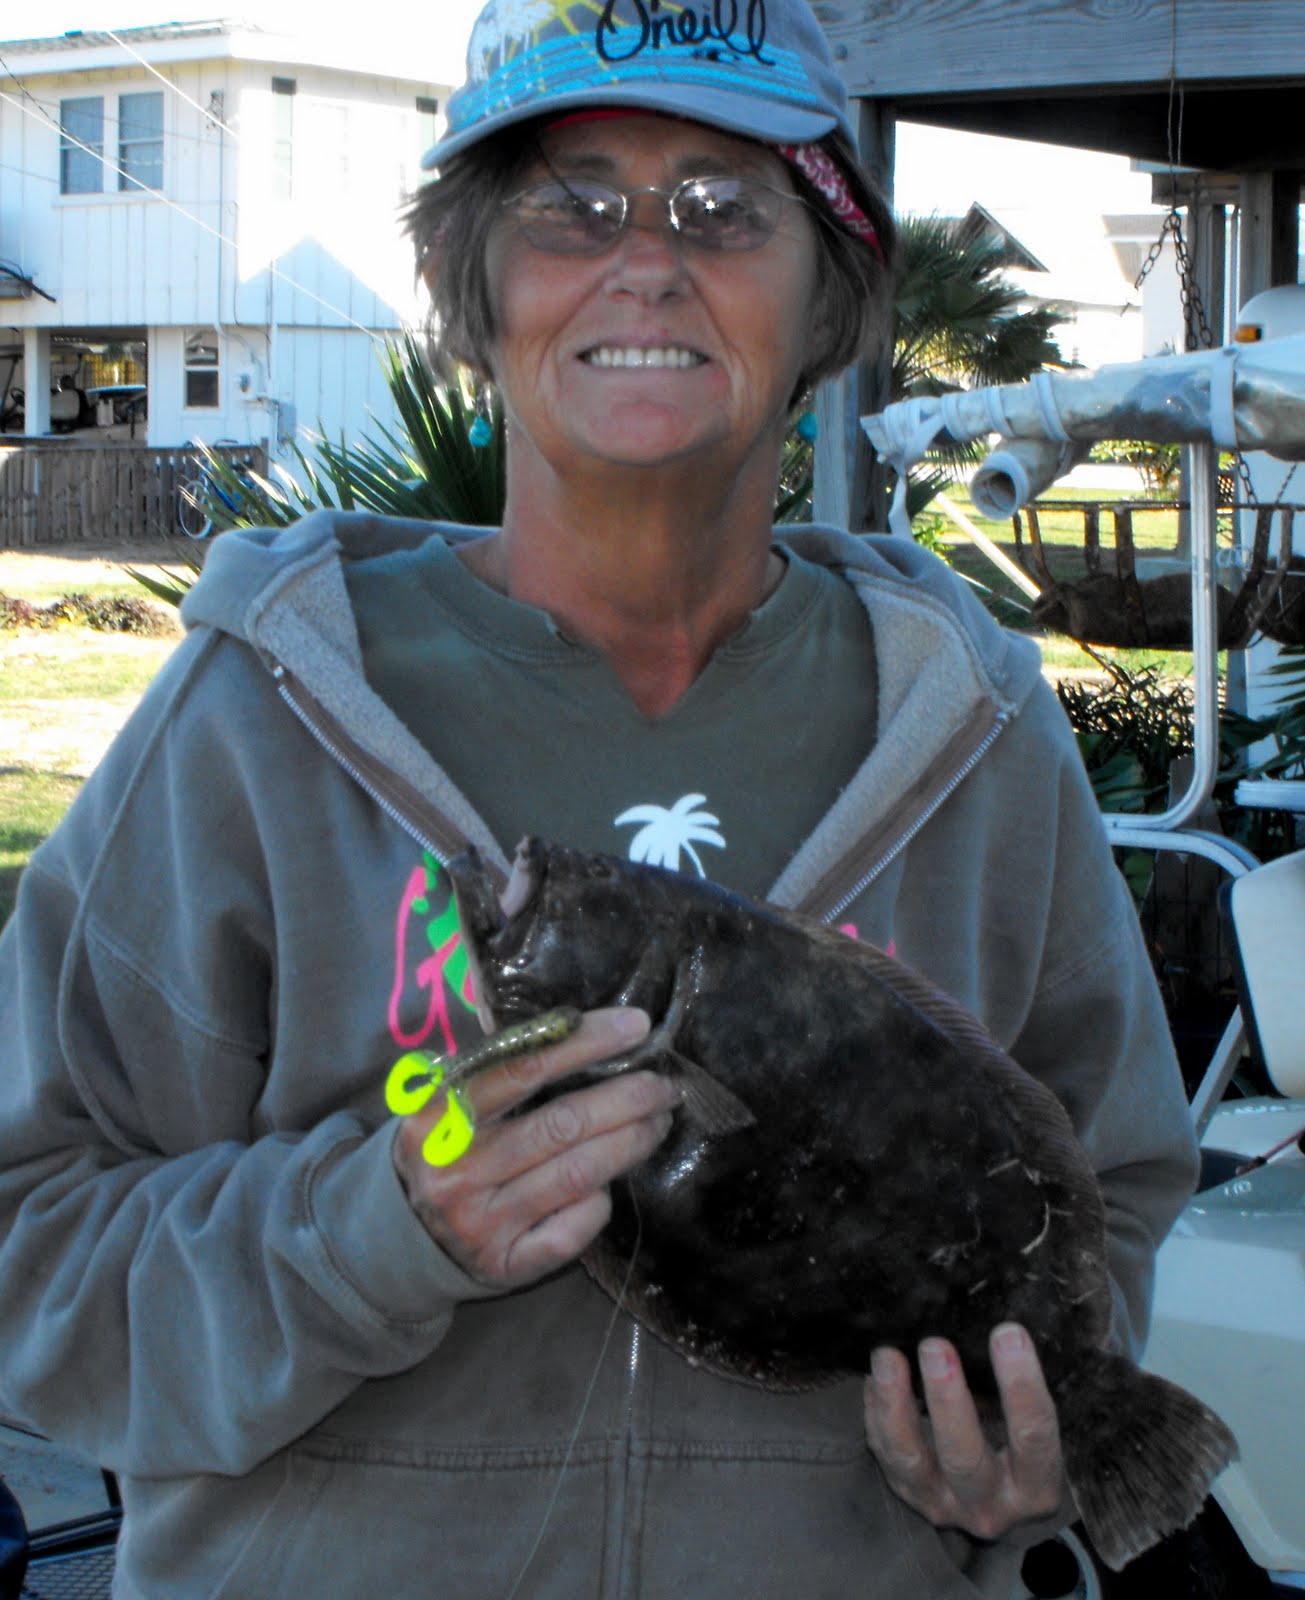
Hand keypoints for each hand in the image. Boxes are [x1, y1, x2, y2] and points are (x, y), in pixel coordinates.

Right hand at [393, 1007, 677, 1290]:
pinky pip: (572, 1230)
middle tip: (663, 1085)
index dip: (584, 1044)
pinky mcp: (503, 1264)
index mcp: (439, 1114)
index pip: (520, 1068)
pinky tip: (609, 1185)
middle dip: (626, 1099)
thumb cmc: (445, 1148)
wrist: (402, 1237)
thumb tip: (576, 1022)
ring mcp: (479, 1221)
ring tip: (657, 1121)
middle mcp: (456, 1168)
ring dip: (631, 1143)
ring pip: (577, 1175)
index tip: (635, 1026)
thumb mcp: (448, 1101)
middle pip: (561, 1124)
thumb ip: (498, 1064)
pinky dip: (599, 1203)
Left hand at [863, 1323, 1068, 1541]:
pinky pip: (885, 1453)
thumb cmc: (1023, 1452)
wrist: (1001, 1504)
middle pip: (964, 1457)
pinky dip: (876, 1411)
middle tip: (934, 1346)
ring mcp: (944, 1504)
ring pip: (910, 1459)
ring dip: (895, 1404)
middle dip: (946, 1399)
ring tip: (887, 1357)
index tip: (1007, 1333)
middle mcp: (990, 1504)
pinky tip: (874, 1376)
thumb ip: (1019, 1393)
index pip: (1033, 1436)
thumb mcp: (1035, 1430)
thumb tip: (997, 1331)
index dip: (1022, 1386)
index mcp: (1035, 1486)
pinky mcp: (909, 1495)